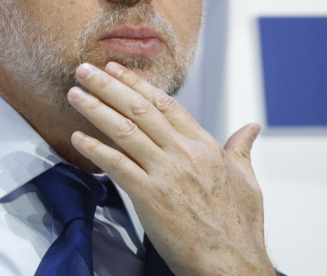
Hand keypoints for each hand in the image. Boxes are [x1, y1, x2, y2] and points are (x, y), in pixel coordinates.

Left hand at [67, 61, 274, 275]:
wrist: (231, 261)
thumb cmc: (239, 227)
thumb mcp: (247, 181)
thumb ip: (241, 150)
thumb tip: (251, 129)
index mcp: (204, 146)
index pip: (164, 103)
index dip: (137, 83)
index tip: (116, 70)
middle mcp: (183, 153)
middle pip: (139, 109)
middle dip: (108, 86)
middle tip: (85, 70)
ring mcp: (166, 173)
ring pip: (125, 131)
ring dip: (96, 109)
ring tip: (75, 95)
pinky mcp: (150, 196)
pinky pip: (117, 166)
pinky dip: (95, 150)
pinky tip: (78, 138)